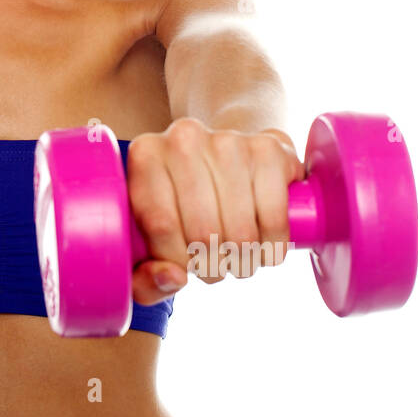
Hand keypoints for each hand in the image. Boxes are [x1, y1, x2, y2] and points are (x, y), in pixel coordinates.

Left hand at [125, 117, 305, 304]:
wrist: (229, 159)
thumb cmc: (182, 207)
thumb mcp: (151, 242)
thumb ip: (144, 277)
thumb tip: (173, 278)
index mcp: (145, 155)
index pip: (161, 226)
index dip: (176, 261)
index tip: (184, 266)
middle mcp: (183, 139)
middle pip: (202, 232)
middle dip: (212, 266)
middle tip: (214, 263)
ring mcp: (229, 140)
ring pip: (241, 233)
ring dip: (243, 260)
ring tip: (237, 254)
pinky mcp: (270, 149)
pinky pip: (273, 220)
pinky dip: (272, 247)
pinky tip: (263, 245)